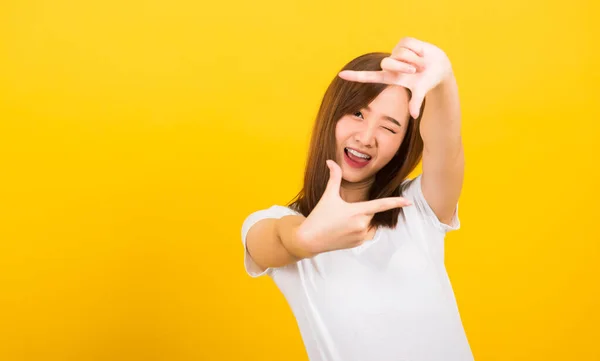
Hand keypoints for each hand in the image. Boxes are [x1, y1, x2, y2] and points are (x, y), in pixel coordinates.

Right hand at [296, 160, 411, 253]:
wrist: (309, 239)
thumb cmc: (319, 216)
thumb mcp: (328, 196)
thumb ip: (333, 177)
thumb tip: (330, 161)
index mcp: (357, 211)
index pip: (381, 205)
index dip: (396, 202)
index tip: (408, 202)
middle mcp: (361, 225)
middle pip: (370, 213)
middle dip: (361, 210)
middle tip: (343, 213)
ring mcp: (360, 236)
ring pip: (368, 223)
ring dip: (360, 220)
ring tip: (341, 223)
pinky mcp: (358, 244)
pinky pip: (364, 233)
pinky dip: (357, 230)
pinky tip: (342, 230)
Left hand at [338, 37, 452, 118]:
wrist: (440, 67)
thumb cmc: (428, 81)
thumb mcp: (421, 91)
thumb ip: (415, 102)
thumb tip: (414, 116)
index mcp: (390, 77)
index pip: (369, 77)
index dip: (355, 76)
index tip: (340, 75)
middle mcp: (390, 64)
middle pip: (387, 63)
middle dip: (404, 66)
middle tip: (416, 70)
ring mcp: (396, 52)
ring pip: (401, 53)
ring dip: (415, 59)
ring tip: (422, 63)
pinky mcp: (403, 42)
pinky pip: (409, 44)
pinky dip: (419, 49)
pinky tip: (422, 53)